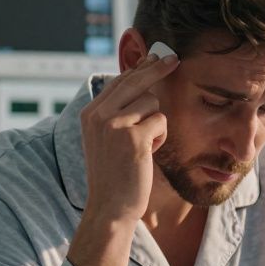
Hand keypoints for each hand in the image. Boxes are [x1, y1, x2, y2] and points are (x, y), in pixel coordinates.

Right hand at [79, 51, 178, 225]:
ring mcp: (114, 124)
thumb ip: (115, 113)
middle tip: (174, 58)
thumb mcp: (105, 139)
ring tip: (144, 146)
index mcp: (90, 113)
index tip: (155, 56)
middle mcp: (99, 115)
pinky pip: (161, 121)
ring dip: (155, 123)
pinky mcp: (133, 137)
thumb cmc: (114, 176)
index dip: (140, 67)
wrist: (109, 208)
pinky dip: (161, 137)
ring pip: (151, 102)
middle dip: (157, 67)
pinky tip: (148, 154)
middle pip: (135, 80)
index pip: (118, 81)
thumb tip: (138, 82)